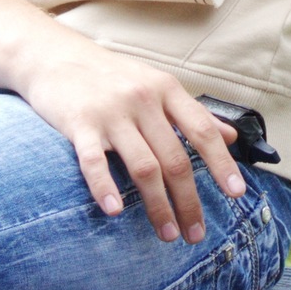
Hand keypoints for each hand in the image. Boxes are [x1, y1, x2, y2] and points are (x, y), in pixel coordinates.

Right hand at [0, 0, 248, 242]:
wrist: (53, 56)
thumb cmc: (111, 76)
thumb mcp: (156, 84)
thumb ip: (192, 112)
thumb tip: (231, 136)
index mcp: (166, 90)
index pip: (202, 131)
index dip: (222, 164)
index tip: (237, 194)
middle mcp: (142, 100)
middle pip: (175, 159)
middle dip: (189, 201)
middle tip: (195, 232)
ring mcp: (110, 113)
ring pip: (143, 167)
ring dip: (157, 205)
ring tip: (166, 233)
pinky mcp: (78, 125)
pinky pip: (94, 162)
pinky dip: (105, 188)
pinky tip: (115, 211)